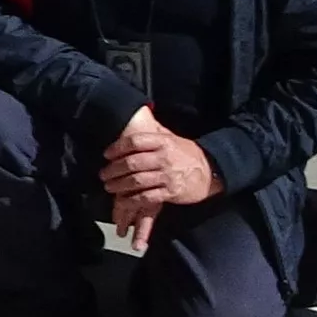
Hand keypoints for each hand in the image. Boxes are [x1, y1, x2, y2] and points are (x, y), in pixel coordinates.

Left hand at [100, 109, 222, 250]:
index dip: (117, 148)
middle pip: (131, 163)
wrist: (213, 171)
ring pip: (136, 181)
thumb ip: (154, 132)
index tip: (106, 154)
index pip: (134, 142)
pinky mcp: (171, 192)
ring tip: (109, 186)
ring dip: (118, 185)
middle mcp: (164, 158)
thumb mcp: (173, 138)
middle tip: (103, 174)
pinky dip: (132, 200)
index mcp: (163, 141)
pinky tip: (124, 200)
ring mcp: (168, 176)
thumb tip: (138, 116)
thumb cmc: (189, 154)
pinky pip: (146, 197)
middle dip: (113, 170)